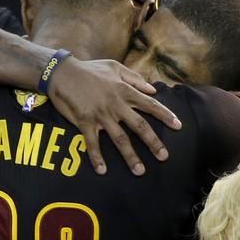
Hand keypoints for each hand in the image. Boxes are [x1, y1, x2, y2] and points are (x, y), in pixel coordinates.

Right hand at [48, 57, 181, 175]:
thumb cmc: (90, 70)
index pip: (150, 105)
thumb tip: (153, 90)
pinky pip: (93, 143)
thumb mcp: (115, 67)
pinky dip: (97, 158)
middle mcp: (116, 105)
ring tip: (140, 171)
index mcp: (124, 91)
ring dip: (130, 156)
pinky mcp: (85, 122)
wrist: (62, 73)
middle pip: (139, 126)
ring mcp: (101, 115)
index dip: (165, 115)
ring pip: (120, 139)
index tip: (178, 126)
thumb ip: (135, 78)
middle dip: (153, 142)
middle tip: (164, 156)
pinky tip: (102, 171)